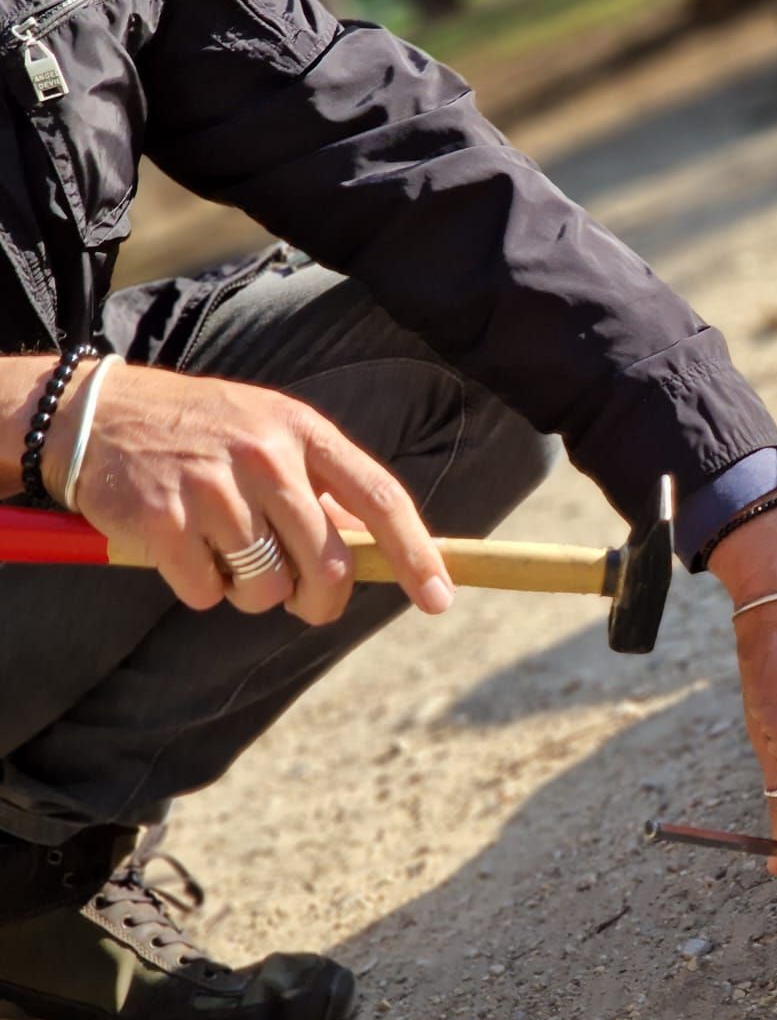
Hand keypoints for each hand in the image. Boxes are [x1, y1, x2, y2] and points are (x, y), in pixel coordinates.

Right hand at [43, 360, 453, 623]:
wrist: (92, 414)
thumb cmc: (201, 434)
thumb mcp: (270, 435)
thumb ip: (324, 488)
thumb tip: (383, 553)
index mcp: (304, 431)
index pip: (380, 499)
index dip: (417, 555)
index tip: (441, 598)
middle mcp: (265, 455)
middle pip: (328, 562)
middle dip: (323, 600)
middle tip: (305, 605)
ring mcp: (213, 488)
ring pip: (266, 587)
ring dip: (252, 593)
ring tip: (224, 554)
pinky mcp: (164, 521)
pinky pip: (207, 593)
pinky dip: (200, 589)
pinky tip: (180, 550)